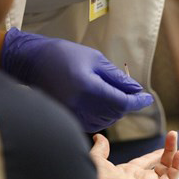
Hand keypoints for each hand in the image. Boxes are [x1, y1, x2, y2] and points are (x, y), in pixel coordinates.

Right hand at [1, 28, 153, 131]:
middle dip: (126, 102)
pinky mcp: (69, 119)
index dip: (138, 101)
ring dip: (116, 109)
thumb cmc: (63, 56)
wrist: (32, 63)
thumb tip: (136, 90)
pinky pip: (95, 123)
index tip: (147, 99)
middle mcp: (80, 105)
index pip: (122, 102)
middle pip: (116, 112)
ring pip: (107, 120)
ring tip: (110, 92)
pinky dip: (103, 115)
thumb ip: (117, 78)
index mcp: (88, 87)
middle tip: (128, 89)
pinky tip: (100, 102)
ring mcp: (73, 114)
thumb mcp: (95, 59)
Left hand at [90, 131, 178, 178]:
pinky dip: (176, 168)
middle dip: (174, 157)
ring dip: (177, 160)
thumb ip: (101, 148)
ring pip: (168, 172)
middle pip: (163, 166)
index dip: (160, 152)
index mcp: (130, 171)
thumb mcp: (97, 158)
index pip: (149, 160)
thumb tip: (98, 137)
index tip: (169, 145)